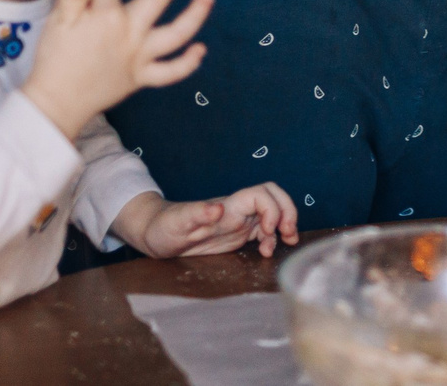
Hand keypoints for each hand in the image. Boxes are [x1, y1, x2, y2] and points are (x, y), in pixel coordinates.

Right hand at [21, 0, 210, 139]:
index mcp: (107, 16)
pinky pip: (171, 72)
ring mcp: (139, 57)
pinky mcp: (141, 77)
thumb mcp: (58, 23)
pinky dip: (188, 63)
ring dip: (196, 15)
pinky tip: (200, 49)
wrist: (56, 103)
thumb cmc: (55, 60)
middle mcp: (130, 34)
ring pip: (176, 34)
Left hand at [112, 183, 300, 258]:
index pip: (262, 194)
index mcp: (228, 206)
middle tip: (289, 233)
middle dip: (287, 211)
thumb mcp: (177, 223)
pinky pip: (264, 231)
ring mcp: (239, 222)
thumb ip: (197, 213)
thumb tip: (217, 208)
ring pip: (273, 213)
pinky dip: (273, 238)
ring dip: (284, 225)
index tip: (269, 230)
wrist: (157, 234)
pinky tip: (268, 252)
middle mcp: (237, 210)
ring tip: (286, 243)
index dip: (273, 209)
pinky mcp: (237, 234)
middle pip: (273, 197)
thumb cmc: (164, 226)